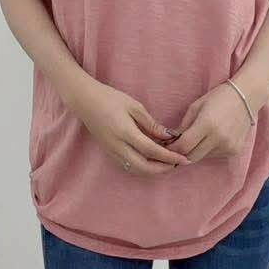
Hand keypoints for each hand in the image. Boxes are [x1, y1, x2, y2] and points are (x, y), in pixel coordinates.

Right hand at [71, 80, 193, 175]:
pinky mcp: (109, 152)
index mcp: (125, 133)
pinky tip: (151, 160)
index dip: (169, 157)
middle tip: (177, 163)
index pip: (152, 151)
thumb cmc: (110, 98)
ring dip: (153, 170)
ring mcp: (112, 151)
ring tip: (167, 163)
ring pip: (136, 170)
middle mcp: (118, 146)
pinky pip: (128, 166)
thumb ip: (151, 124)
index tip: (183, 159)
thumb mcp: (134, 106)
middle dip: (163, 169)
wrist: (85, 101)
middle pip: (144, 167)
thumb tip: (169, 136)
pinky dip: (143, 167)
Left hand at [159, 82, 253, 163]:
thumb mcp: (196, 107)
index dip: (172, 148)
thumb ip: (183, 126)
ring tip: (196, 138)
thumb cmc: (218, 97)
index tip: (167, 145)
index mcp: (207, 124)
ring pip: (203, 157)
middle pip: (191, 157)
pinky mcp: (235, 151)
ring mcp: (228, 146)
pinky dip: (208, 150)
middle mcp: (219, 138)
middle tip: (177, 146)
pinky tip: (211, 138)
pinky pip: (215, 156)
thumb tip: (171, 141)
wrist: (247, 96)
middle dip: (181, 153)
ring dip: (195, 151)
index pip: (183, 146)